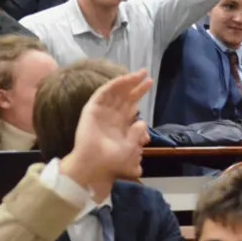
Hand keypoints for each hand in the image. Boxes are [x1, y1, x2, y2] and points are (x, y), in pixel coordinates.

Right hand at [59, 69, 152, 199]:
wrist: (94, 167)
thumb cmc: (113, 162)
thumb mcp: (132, 148)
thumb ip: (138, 134)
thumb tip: (142, 122)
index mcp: (120, 126)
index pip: (131, 106)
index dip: (139, 94)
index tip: (149, 83)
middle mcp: (111, 117)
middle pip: (125, 97)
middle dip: (136, 86)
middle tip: (146, 75)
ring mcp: (101, 112)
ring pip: (115, 92)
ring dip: (127, 82)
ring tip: (140, 73)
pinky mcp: (92, 109)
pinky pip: (103, 93)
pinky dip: (114, 85)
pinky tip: (125, 78)